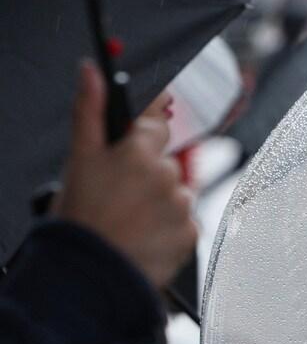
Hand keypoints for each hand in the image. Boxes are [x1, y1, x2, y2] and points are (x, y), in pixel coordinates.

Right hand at [53, 62, 196, 288]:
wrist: (91, 274)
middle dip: (144, 175)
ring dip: (156, 203)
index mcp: (139, 151)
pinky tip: (143, 236)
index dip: (145, 131)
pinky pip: (183, 222)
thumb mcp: (78, 159)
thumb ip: (90, 110)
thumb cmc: (80, 218)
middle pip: (163, 163)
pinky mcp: (191, 233)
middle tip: (117, 197)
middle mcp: (166, 174)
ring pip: (173, 193)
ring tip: (128, 220)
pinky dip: (167, 228)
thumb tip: (92, 69)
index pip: (156, 123)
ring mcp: (181, 204)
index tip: (140, 137)